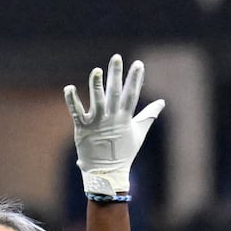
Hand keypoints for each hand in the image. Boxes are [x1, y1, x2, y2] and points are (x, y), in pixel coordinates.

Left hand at [64, 53, 165, 197]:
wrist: (106, 173)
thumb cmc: (123, 153)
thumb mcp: (139, 133)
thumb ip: (149, 115)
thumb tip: (162, 102)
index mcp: (125, 118)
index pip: (132, 94)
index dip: (135, 79)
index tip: (138, 64)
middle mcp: (111, 118)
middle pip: (115, 93)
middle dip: (116, 75)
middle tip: (116, 57)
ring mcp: (97, 123)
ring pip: (97, 101)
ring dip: (96, 85)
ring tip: (97, 70)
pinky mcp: (83, 129)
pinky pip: (76, 112)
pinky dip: (72, 100)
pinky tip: (69, 88)